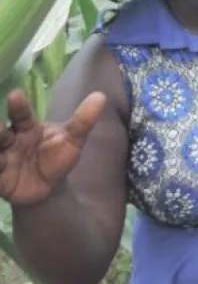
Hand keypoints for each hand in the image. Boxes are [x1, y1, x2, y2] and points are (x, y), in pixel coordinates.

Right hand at [0, 90, 105, 205]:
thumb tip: (101, 95)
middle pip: (0, 133)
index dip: (18, 106)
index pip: (22, 115)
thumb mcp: (73, 140)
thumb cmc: (57, 157)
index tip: (15, 95)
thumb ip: (83, 120)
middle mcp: (10, 140)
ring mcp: (2, 159)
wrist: (49, 188)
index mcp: (27, 128)